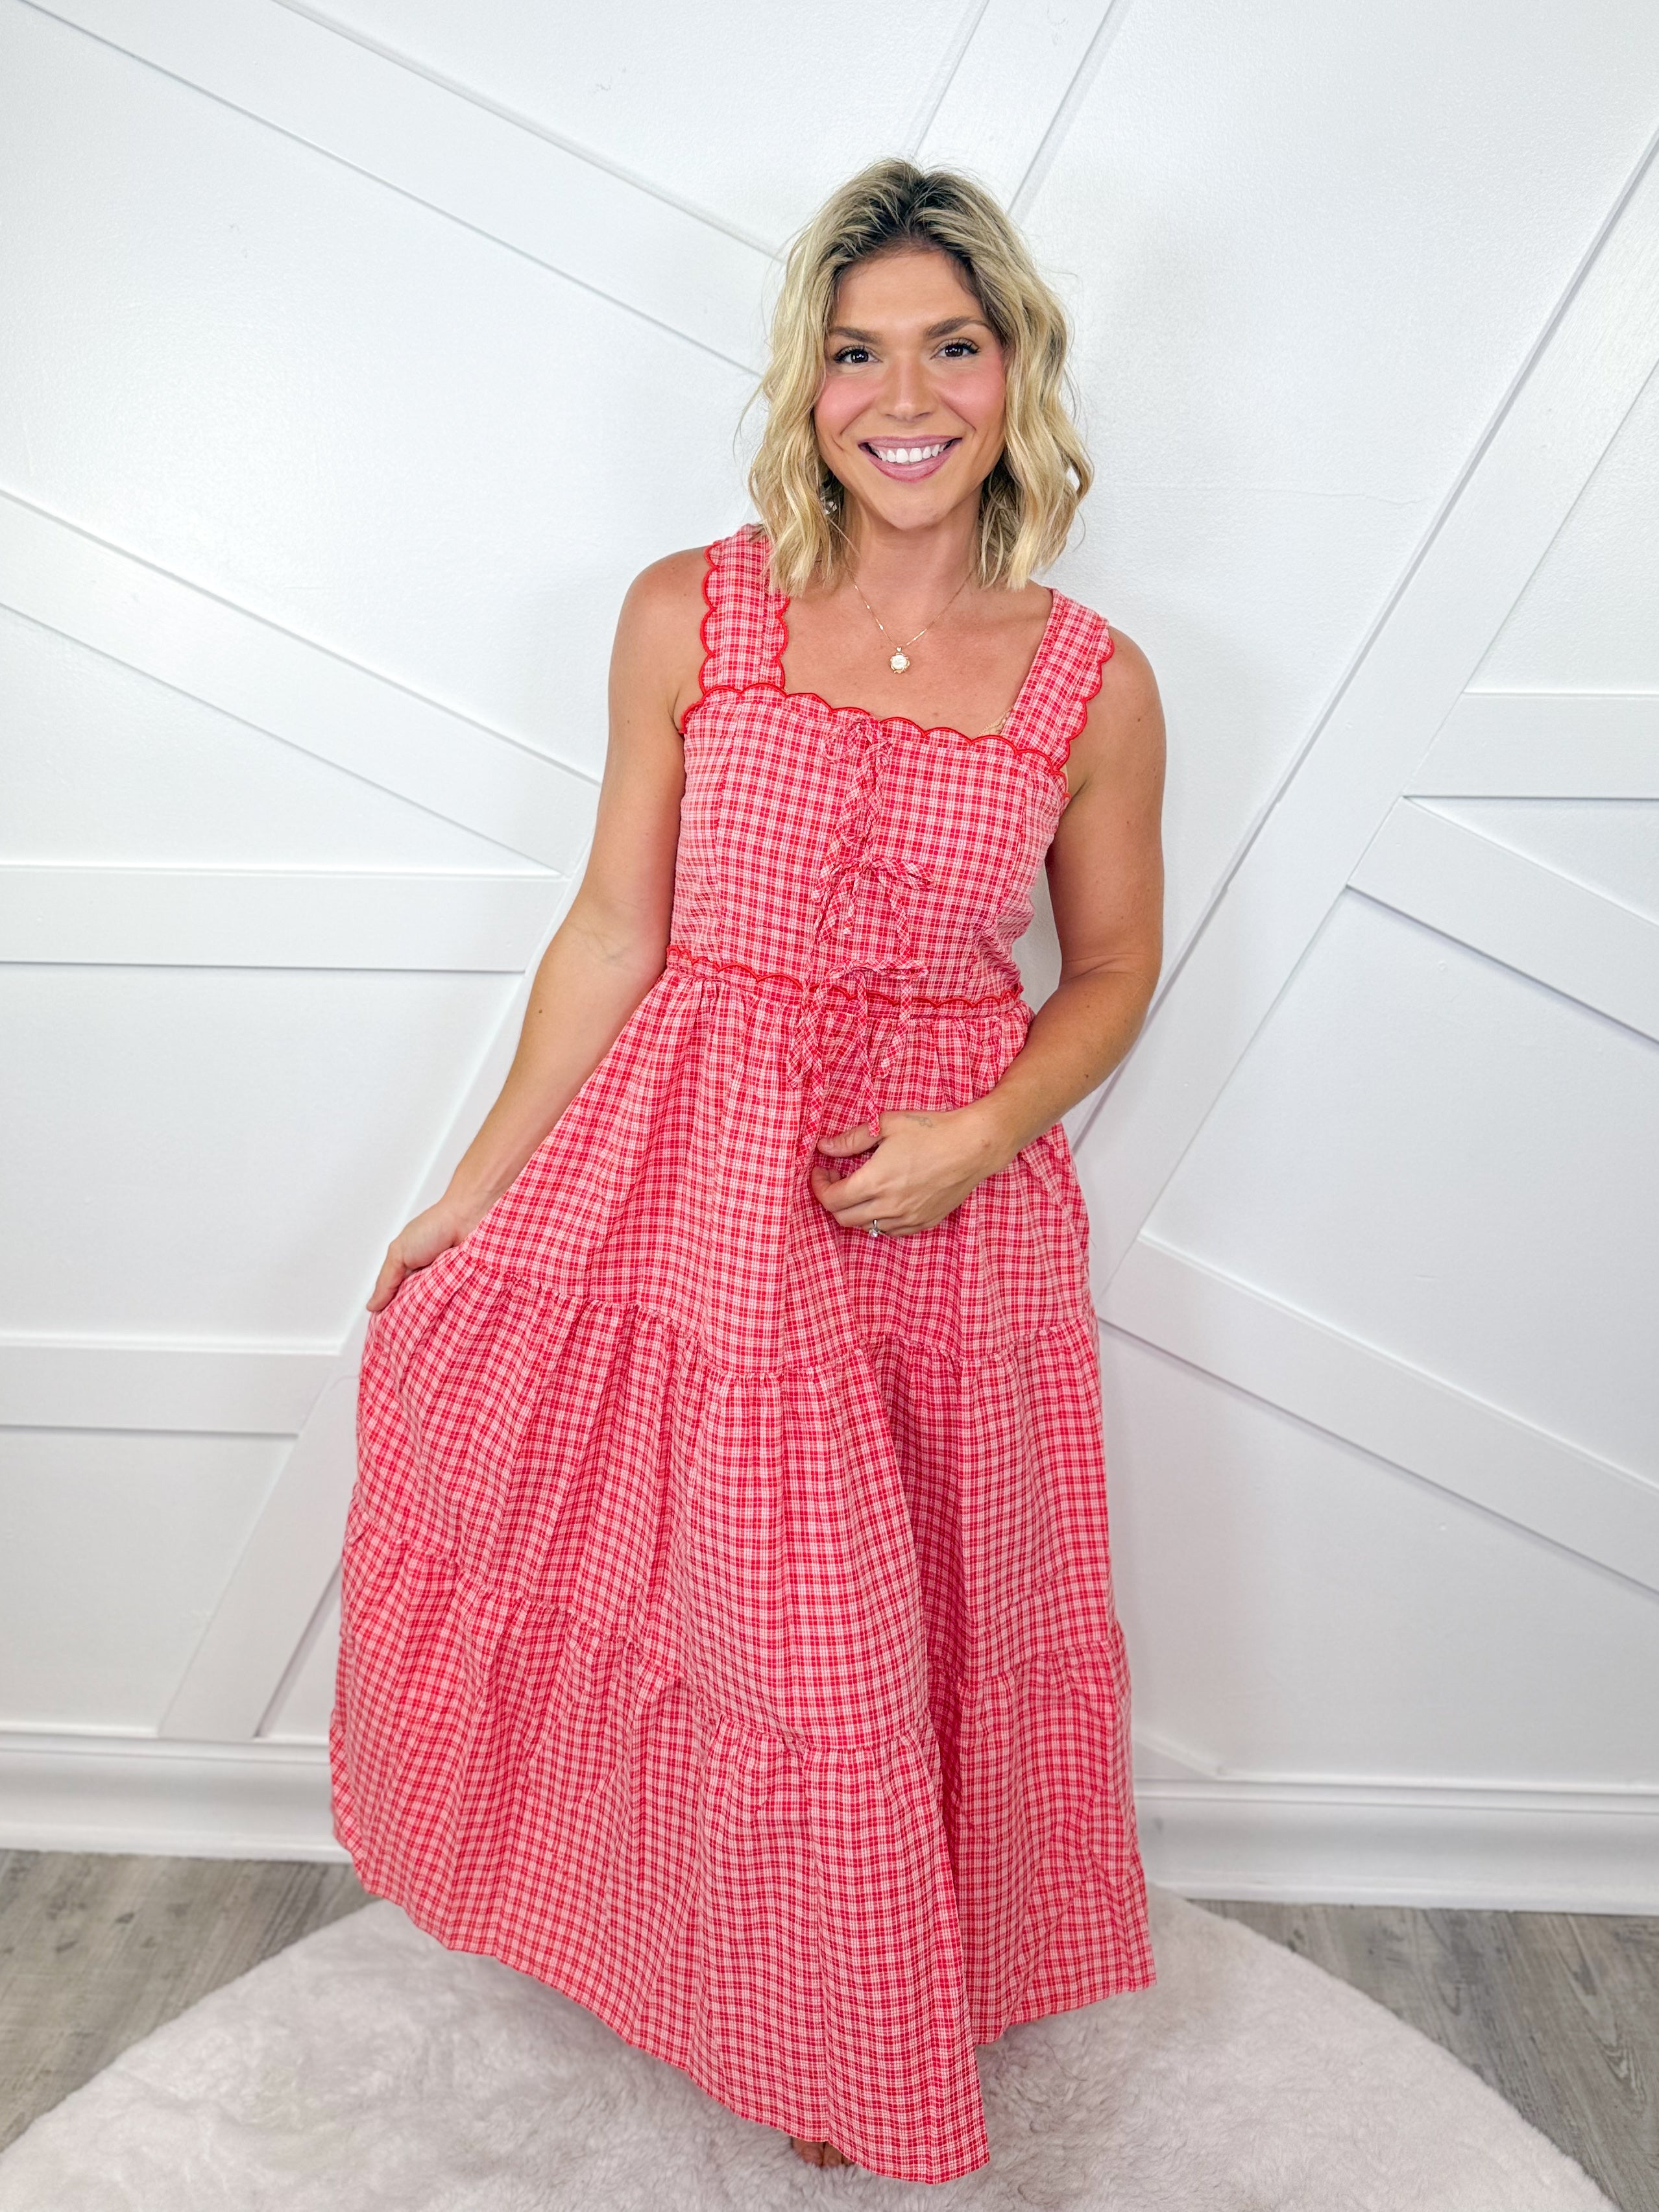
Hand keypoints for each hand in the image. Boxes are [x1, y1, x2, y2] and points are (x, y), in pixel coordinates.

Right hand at [366, 1198, 483, 1313]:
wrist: (467, 1218)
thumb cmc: (434, 1227)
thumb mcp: (399, 1252)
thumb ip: (386, 1281)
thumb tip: (373, 1305)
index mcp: (408, 1273)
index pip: (396, 1303)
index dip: (392, 1316)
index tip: (388, 1329)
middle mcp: (427, 1282)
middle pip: (416, 1311)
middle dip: (413, 1317)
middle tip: (410, 1322)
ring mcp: (446, 1288)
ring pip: (436, 1312)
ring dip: (432, 1313)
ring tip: (428, 1315)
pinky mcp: (465, 1290)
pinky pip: (457, 1306)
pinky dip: (453, 1308)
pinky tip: (448, 1312)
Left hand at [808, 1106, 1011, 1236]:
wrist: (974, 1146)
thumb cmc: (931, 1130)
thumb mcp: (887, 1125)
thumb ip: (852, 1139)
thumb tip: (824, 1147)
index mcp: (875, 1182)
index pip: (831, 1200)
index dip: (819, 1187)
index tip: (822, 1171)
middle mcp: (889, 1206)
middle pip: (844, 1219)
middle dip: (833, 1200)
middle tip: (837, 1178)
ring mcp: (908, 1219)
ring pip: (867, 1227)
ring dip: (856, 1211)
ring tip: (862, 1188)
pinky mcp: (924, 1222)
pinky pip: (891, 1231)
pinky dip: (879, 1219)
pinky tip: (885, 1198)